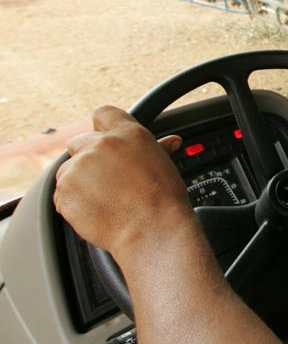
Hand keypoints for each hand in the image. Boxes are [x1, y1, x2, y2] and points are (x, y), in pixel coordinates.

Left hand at [54, 106, 191, 259]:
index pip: (104, 114)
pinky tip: (96, 209)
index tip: (104, 141)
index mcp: (127, 134)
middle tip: (105, 178)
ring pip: (68, 170)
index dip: (102, 128)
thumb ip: (156, 149)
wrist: (152, 229)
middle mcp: (100, 145)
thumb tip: (170, 142)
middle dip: (87, 158)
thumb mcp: (165, 165)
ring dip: (79, 181)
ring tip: (104, 199)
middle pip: (79, 142)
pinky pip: (61, 194)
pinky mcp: (64, 191)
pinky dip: (73, 202)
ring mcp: (79, 167)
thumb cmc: (164, 200)